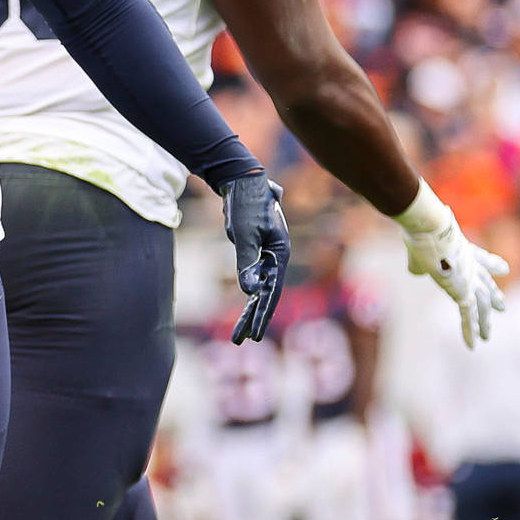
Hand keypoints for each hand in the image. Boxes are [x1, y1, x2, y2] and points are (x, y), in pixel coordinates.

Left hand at [219, 174, 288, 343]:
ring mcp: (266, 253)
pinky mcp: (255, 249)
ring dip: (249, 309)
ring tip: (238, 333)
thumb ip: (246, 262)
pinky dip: (247, 290)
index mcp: (280, 253)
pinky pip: (251, 275)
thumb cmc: (245, 204)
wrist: (240, 179)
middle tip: (240, 341)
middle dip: (253, 318)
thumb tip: (249, 291)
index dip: (262, 314)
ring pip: (258, 287)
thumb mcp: (244, 234)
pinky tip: (244, 304)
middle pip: (265, 293)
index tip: (255, 335)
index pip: (271, 291)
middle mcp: (276, 256)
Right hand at [396, 184, 507, 347]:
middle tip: (503, 308)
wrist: (431, 231)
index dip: (492, 265)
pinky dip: (470, 331)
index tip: (503, 269)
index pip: (482, 259)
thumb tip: (416, 271)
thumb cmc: (422, 235)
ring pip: (482, 305)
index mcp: (463, 250)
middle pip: (486, 284)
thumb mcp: (418, 250)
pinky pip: (468, 316)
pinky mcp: (464, 293)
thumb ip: (419, 262)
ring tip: (487, 336)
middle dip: (494, 296)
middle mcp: (471, 265)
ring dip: (484, 322)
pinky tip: (472, 346)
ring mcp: (470, 280)